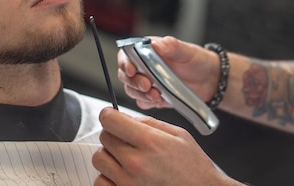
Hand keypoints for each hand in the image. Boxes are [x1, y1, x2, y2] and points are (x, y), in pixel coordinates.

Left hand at [92, 108, 238, 185]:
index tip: (112, 117)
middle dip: (114, 135)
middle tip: (127, 140)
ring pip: (99, 159)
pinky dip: (108, 177)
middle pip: (104, 138)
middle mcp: (135, 163)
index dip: (109, 115)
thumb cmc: (194, 168)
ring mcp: (127, 184)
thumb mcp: (178, 135)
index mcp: (149, 142)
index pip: (109, 121)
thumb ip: (149, 123)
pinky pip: (100, 182)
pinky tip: (123, 175)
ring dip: (109, 156)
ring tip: (126, 159)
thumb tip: (126, 118)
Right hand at [117, 36, 219, 109]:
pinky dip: (147, 103)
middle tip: (147, 85)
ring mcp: (148, 82)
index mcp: (147, 51)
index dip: (125, 63)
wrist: (210, 79)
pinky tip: (158, 100)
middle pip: (126, 76)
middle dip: (133, 82)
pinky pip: (143, 102)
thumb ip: (170, 45)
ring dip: (140, 94)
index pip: (126, 56)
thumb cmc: (197, 60)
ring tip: (155, 95)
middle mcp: (144, 67)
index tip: (131, 70)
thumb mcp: (185, 50)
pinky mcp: (154, 97)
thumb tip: (154, 44)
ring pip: (132, 90)